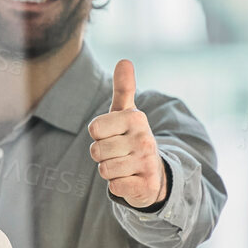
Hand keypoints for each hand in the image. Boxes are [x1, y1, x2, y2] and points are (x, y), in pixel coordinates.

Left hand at [87, 60, 167, 208]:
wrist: (153, 173)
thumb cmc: (131, 140)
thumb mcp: (126, 114)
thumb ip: (124, 89)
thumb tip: (125, 60)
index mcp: (136, 118)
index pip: (94, 130)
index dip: (98, 137)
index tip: (113, 137)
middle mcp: (144, 138)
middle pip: (97, 151)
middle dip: (102, 156)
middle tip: (118, 154)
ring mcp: (147, 162)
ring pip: (104, 170)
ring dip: (110, 171)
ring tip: (124, 166)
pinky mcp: (147, 185)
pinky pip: (115, 187)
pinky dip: (118, 186)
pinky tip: (130, 180)